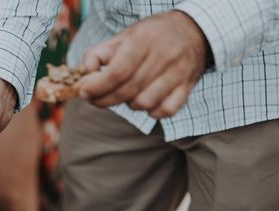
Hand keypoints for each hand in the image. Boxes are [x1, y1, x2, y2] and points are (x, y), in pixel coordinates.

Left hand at [78, 11, 208, 118]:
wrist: (194, 30)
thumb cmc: (150, 37)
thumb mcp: (124, 36)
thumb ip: (99, 53)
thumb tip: (85, 73)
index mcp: (145, 39)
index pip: (118, 71)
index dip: (98, 87)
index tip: (85, 92)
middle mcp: (164, 55)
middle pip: (128, 90)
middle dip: (105, 100)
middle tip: (94, 100)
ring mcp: (179, 72)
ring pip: (145, 103)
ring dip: (129, 105)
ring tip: (125, 95)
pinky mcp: (188, 86)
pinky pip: (166, 110)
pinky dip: (152, 112)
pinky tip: (146, 101)